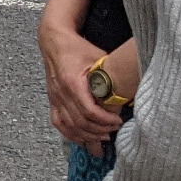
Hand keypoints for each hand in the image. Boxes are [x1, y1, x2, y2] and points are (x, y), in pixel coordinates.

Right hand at [39, 20, 124, 152]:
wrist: (54, 42)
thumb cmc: (78, 49)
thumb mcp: (99, 58)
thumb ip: (110, 77)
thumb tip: (128, 96)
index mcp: (71, 82)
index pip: (89, 112)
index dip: (106, 120)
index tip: (119, 120)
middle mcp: (60, 93)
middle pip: (80, 122)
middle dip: (99, 130)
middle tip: (114, 130)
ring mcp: (54, 98)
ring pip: (69, 126)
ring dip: (87, 135)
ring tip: (102, 137)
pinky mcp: (52, 100)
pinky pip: (58, 123)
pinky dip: (70, 134)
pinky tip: (82, 138)